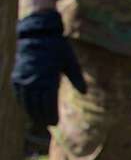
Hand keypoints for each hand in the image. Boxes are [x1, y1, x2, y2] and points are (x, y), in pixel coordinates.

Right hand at [12, 10, 85, 126]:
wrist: (38, 34)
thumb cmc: (57, 48)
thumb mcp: (70, 61)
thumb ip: (77, 78)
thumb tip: (85, 92)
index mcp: (49, 79)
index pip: (49, 104)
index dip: (51, 115)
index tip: (55, 123)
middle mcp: (34, 81)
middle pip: (37, 106)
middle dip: (43, 117)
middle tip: (48, 124)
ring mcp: (24, 79)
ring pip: (26, 103)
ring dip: (32, 113)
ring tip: (39, 120)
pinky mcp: (17, 76)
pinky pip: (19, 95)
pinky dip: (23, 104)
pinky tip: (28, 109)